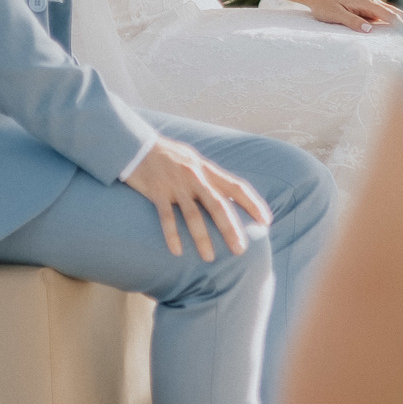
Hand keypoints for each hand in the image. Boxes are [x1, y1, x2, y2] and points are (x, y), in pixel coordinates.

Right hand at [122, 135, 271, 260]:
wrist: (136, 145)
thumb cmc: (168, 156)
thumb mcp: (193, 160)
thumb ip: (209, 177)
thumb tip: (229, 194)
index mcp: (207, 169)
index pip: (236, 186)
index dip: (253, 203)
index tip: (266, 221)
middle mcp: (194, 176)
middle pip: (218, 204)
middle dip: (230, 228)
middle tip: (240, 250)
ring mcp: (176, 184)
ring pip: (193, 214)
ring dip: (202, 238)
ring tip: (209, 258)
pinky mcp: (157, 191)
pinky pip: (166, 217)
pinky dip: (172, 234)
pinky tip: (177, 251)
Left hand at [297, 0, 402, 32]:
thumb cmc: (325, 6)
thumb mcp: (336, 15)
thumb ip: (352, 22)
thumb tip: (369, 30)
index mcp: (367, 4)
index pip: (390, 16)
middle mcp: (372, 3)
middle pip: (397, 14)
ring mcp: (371, 6)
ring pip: (394, 15)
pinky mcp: (368, 10)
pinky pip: (386, 18)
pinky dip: (396, 24)